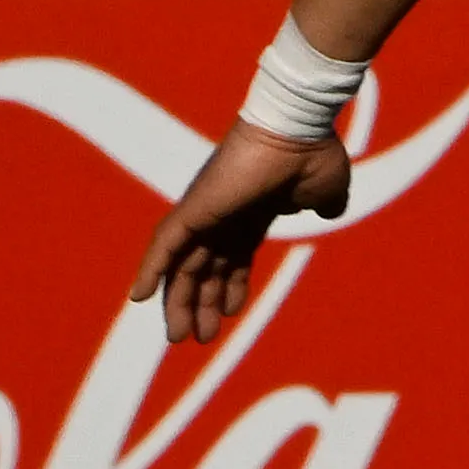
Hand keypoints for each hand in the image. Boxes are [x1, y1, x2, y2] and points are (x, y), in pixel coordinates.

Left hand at [128, 120, 353, 345]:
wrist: (298, 130)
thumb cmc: (314, 155)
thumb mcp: (327, 190)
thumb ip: (324, 204)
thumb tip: (328, 210)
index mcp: (253, 212)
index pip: (233, 257)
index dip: (230, 287)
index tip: (229, 315)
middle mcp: (224, 215)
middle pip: (204, 268)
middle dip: (199, 304)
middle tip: (197, 338)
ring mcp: (207, 211)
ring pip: (183, 265)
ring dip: (178, 302)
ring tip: (178, 337)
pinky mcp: (195, 208)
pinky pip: (165, 244)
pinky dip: (151, 269)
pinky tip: (140, 298)